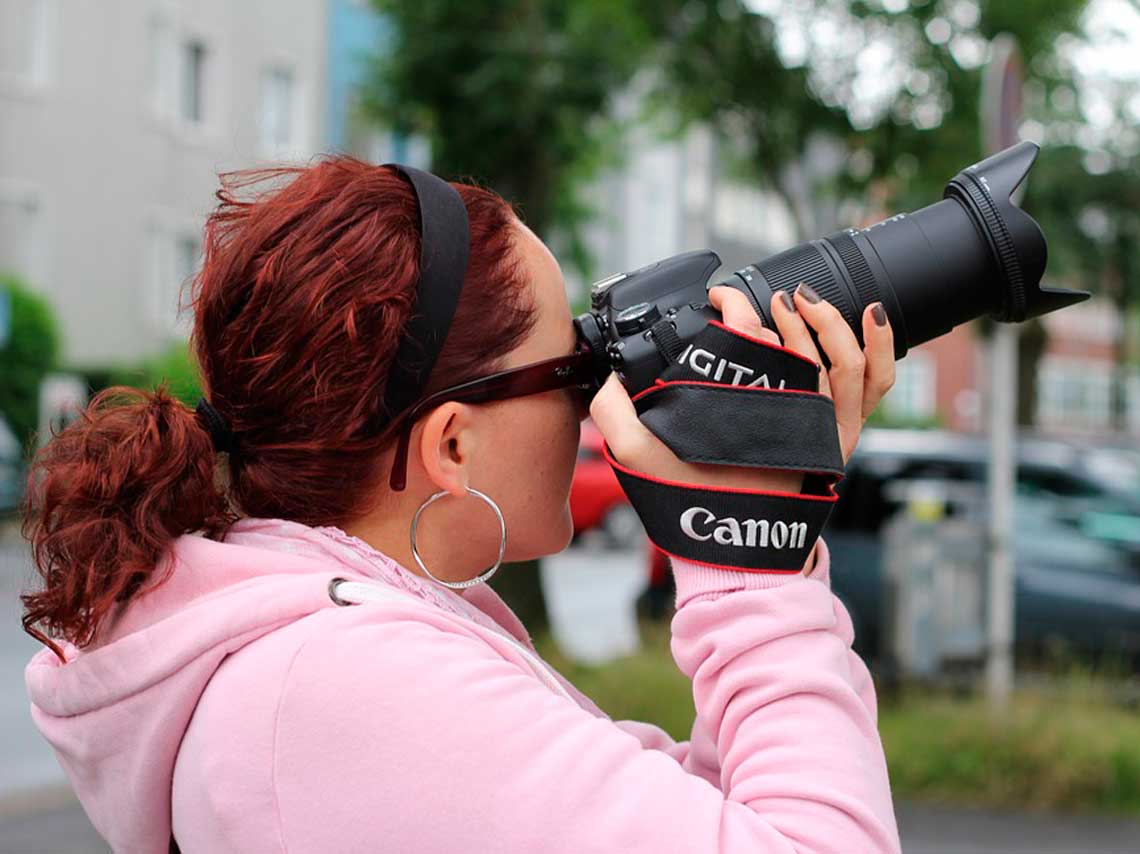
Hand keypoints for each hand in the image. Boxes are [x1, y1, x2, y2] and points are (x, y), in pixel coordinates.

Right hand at [589, 284, 895, 486]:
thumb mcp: (639, 459)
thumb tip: (608, 379)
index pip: (749, 336)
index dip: (732, 306)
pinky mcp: (839, 437)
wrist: (734, 554)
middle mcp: (792, 414)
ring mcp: (823, 426)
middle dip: (773, 310)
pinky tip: (874, 314)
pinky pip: (874, 386)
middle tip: (751, 303)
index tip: (716, 299)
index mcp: (746, 409)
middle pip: (796, 342)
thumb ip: (614, 415)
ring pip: (843, 358)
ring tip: (800, 301)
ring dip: (826, 320)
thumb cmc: (692, 505)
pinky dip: (882, 347)